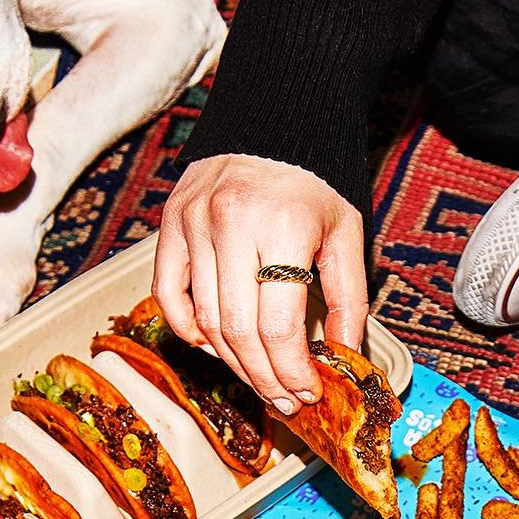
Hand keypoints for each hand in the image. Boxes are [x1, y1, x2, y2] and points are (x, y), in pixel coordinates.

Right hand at [154, 153, 367, 415]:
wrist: (276, 119)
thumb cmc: (316, 182)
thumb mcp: (347, 236)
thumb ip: (349, 300)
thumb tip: (343, 358)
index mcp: (283, 226)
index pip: (279, 327)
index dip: (292, 371)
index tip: (308, 392)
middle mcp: (231, 223)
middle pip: (240, 332)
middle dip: (265, 378)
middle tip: (285, 400)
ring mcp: (194, 222)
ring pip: (206, 321)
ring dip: (233, 363)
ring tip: (260, 381)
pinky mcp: (171, 223)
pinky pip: (169, 294)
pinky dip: (188, 329)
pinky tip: (215, 348)